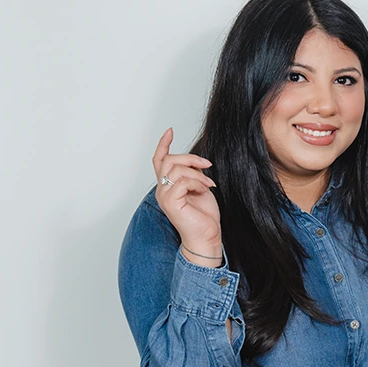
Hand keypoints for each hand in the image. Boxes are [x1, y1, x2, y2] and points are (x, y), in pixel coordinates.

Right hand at [152, 128, 221, 260]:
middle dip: (190, 157)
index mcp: (167, 185)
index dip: (163, 144)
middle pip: (168, 160)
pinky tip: (206, 190)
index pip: (159, 160)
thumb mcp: (200, 187)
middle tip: (207, 164)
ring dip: (197, 173)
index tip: (170, 130)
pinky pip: (182, 181)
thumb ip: (194, 174)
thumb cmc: (204, 216)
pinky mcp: (170, 202)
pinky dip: (197, 182)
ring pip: (176, 169)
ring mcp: (164, 196)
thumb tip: (196, 162)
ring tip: (209, 184)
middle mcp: (162, 189)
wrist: (207, 236)